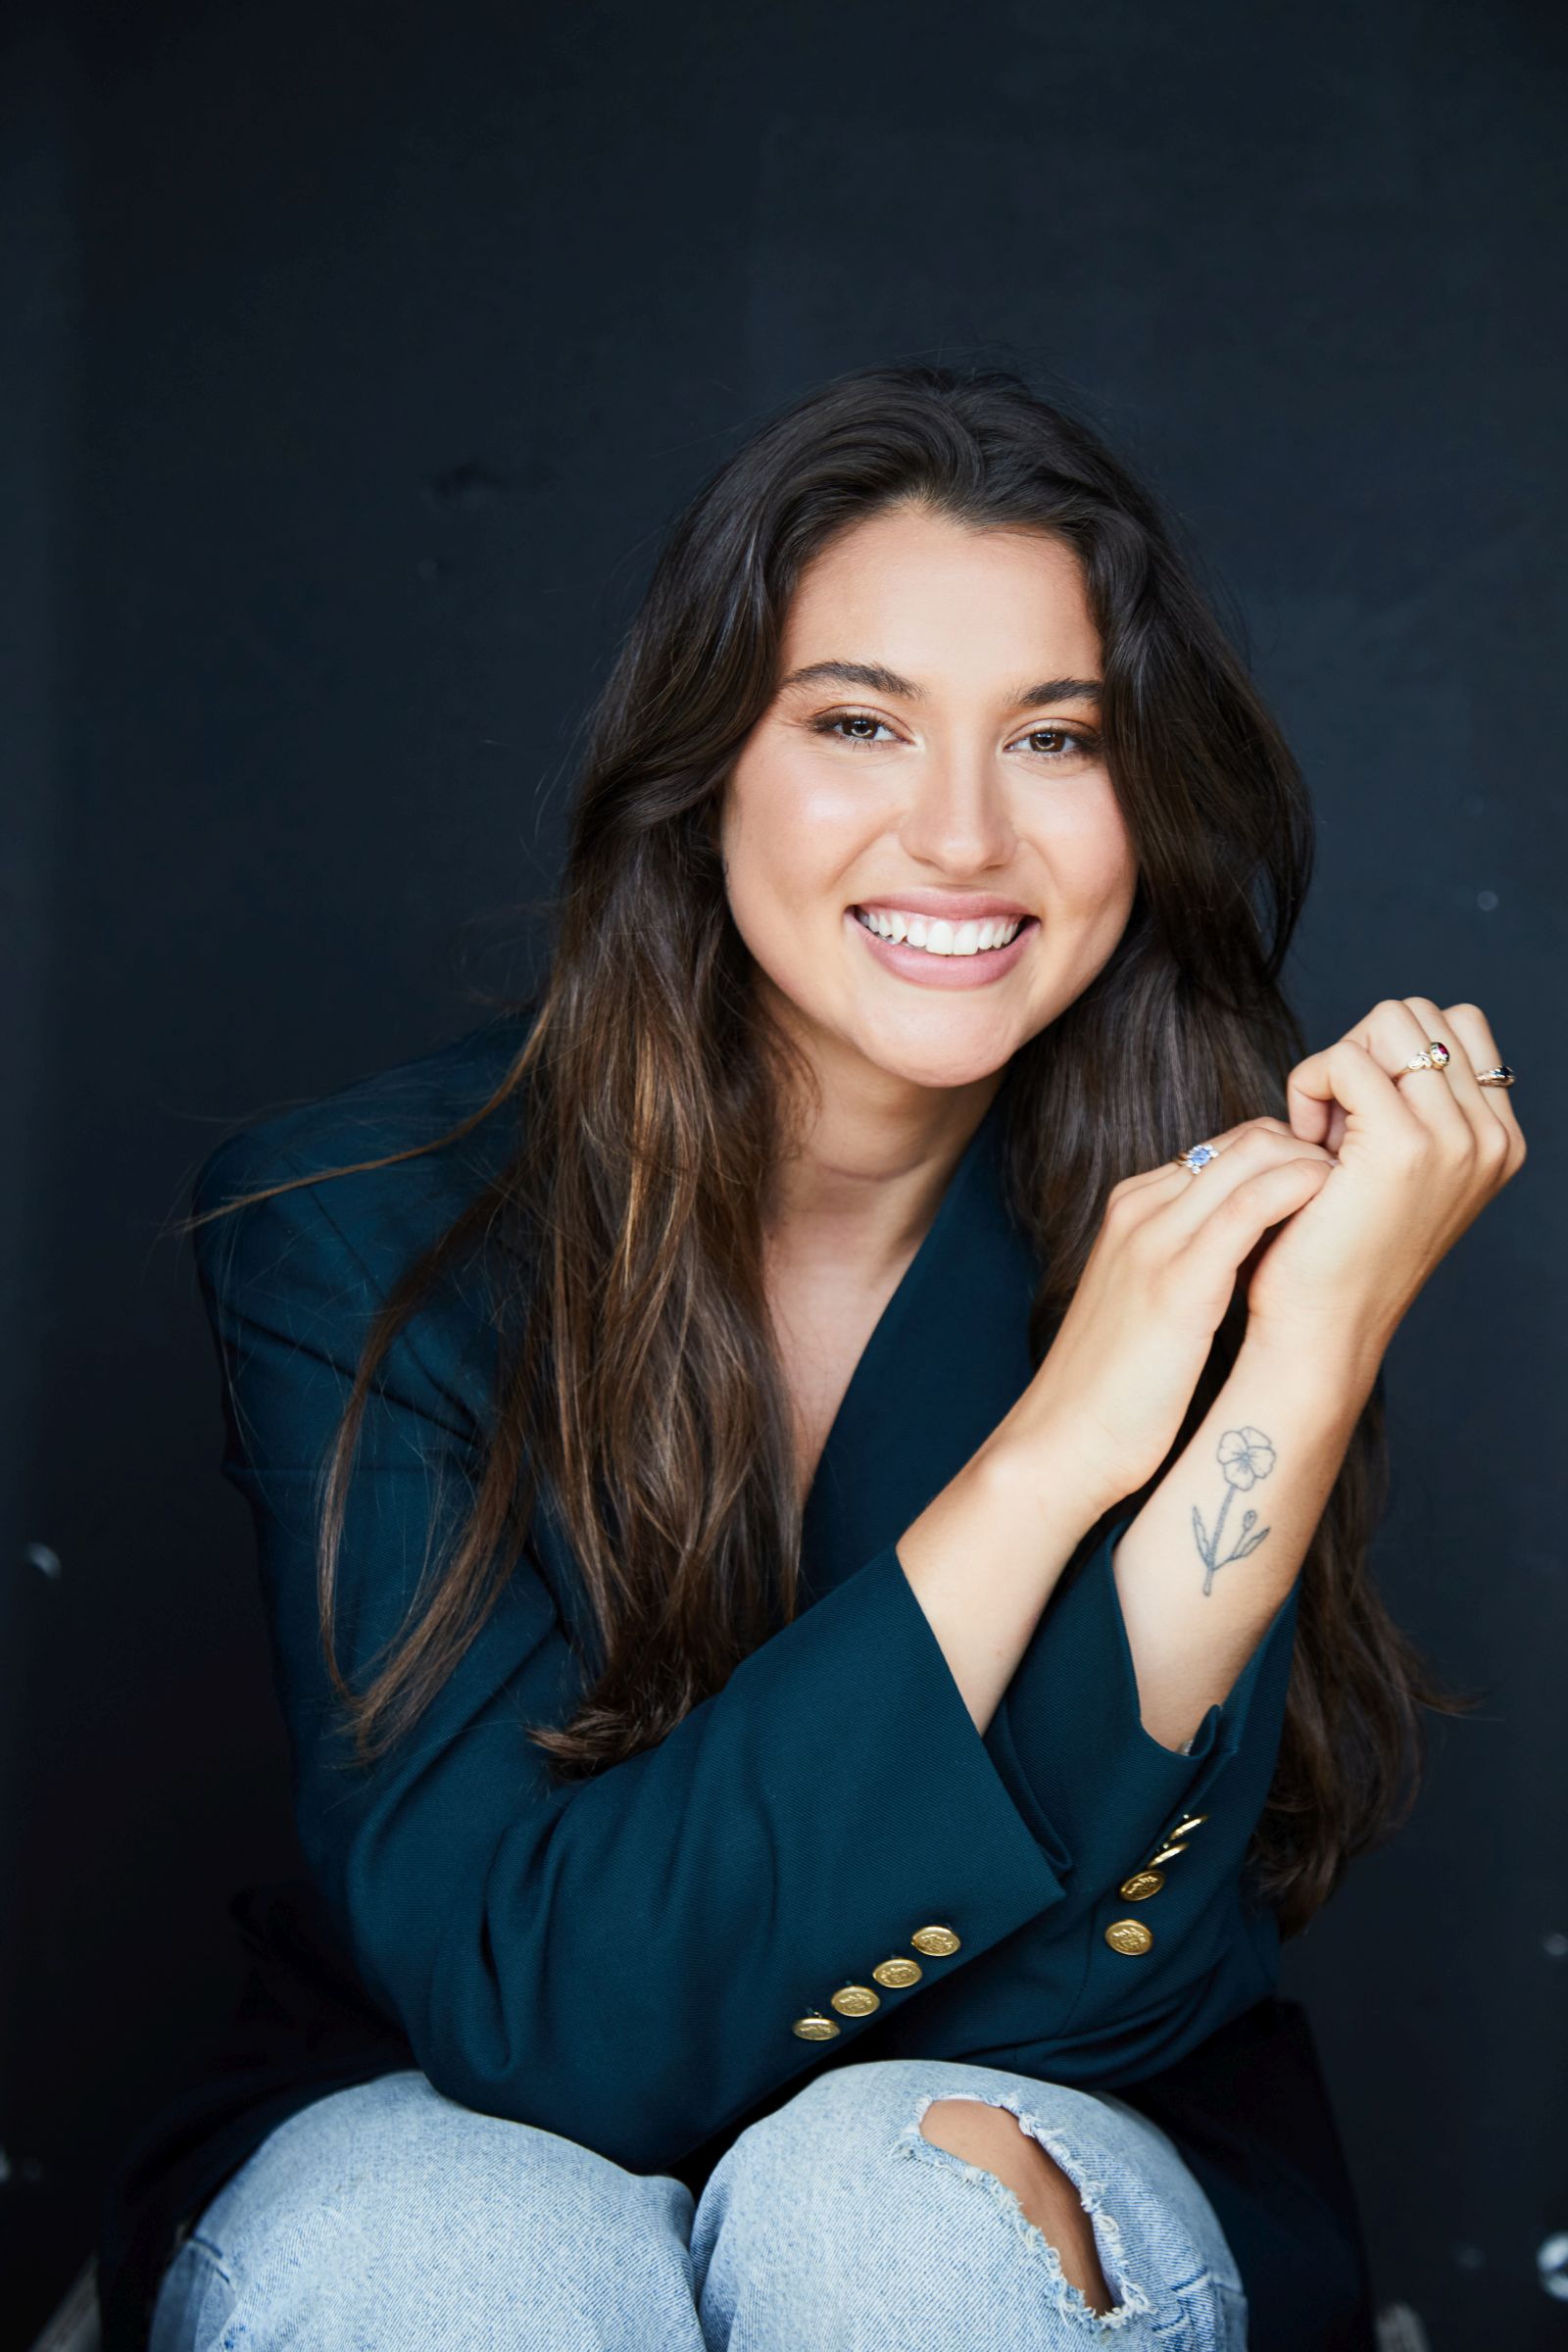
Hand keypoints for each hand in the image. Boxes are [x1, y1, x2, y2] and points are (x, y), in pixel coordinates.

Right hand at [992, 1116, 1339, 1518]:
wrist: (1065, 1439)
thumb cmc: (1115, 1384)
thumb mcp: (1148, 1299)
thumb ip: (1189, 1259)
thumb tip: (1255, 1252)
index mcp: (1132, 1207)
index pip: (1227, 1146)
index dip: (1288, 1158)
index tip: (1333, 1192)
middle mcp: (1140, 1208)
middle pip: (1244, 1139)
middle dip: (1311, 1149)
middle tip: (1358, 1193)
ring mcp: (1154, 1238)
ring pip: (1252, 1156)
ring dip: (1315, 1164)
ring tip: (1358, 1200)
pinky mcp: (1178, 1279)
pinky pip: (1250, 1207)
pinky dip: (1300, 1192)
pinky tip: (1337, 1212)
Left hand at [1239, 996, 1526, 1354]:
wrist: (1323, 1327)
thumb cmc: (1338, 1249)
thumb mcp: (1395, 1169)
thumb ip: (1411, 1106)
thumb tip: (1378, 1039)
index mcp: (1498, 1139)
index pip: (1454, 1024)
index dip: (1388, 1053)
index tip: (1357, 1116)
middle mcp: (1491, 1137)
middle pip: (1418, 1014)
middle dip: (1360, 1051)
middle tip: (1332, 1126)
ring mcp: (1456, 1140)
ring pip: (1387, 1023)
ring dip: (1335, 1066)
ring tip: (1319, 1134)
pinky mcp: (1405, 1147)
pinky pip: (1344, 1060)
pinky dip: (1308, 1088)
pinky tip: (1303, 1144)